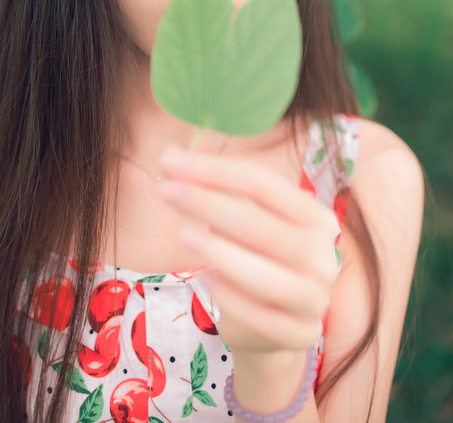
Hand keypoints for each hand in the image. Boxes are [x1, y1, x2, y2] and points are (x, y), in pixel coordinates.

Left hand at [157, 145, 338, 356]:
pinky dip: (229, 297)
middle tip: (167, 190)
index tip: (172, 161)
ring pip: (266, 277)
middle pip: (261, 226)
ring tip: (182, 234)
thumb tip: (171, 155)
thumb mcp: (247, 219)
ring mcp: (313, 299)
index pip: (263, 185)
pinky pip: (259, 317)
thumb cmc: (258, 256)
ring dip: (221, 253)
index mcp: (315, 217)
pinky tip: (203, 279)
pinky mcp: (297, 335)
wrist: (277, 322)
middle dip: (209, 204)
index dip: (215, 171)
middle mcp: (322, 256)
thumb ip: (217, 189)